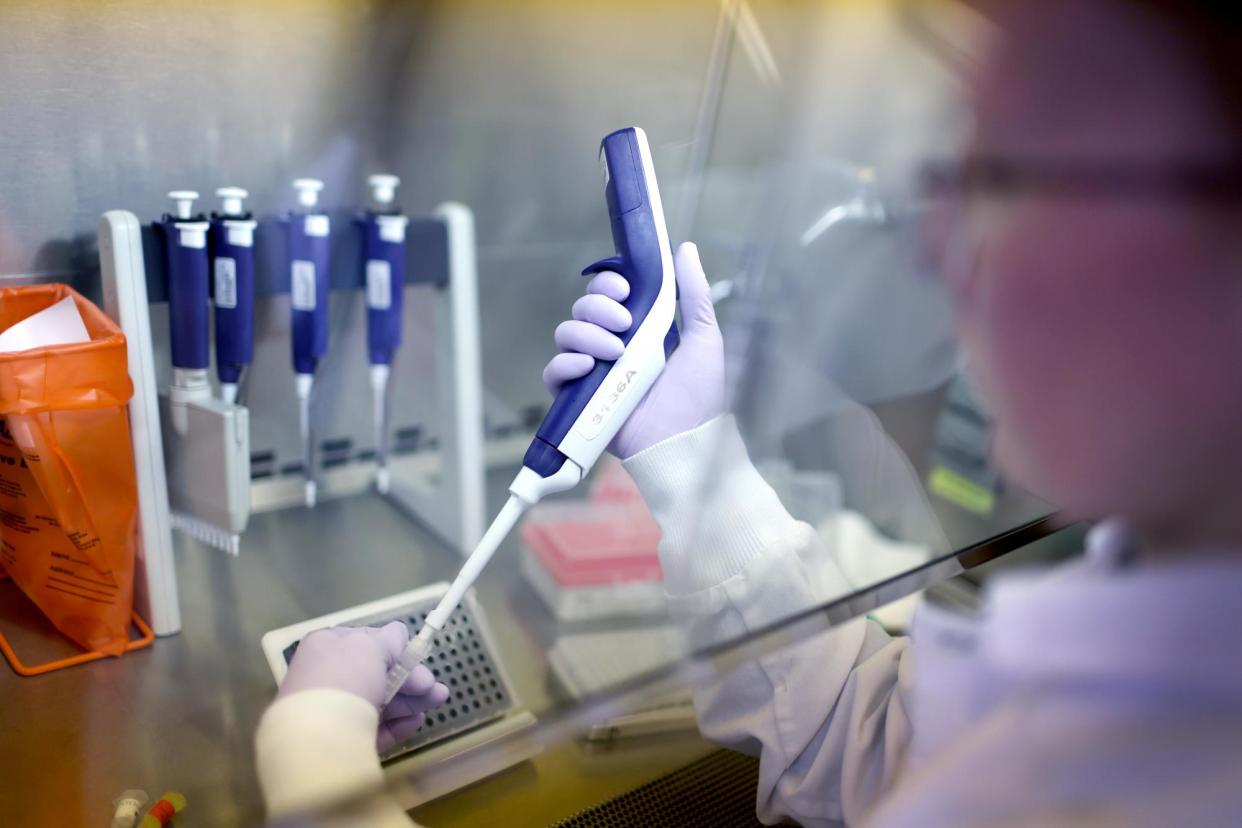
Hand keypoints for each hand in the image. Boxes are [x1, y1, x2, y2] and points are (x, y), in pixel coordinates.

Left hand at [279, 621, 449, 751]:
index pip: (363, 641)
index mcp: (326, 647)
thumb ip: (390, 638)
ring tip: (438, 700)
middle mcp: (327, 677)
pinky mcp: (341, 740)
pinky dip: (396, 724)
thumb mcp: (370, 645)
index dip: (392, 648)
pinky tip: (415, 722)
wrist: (318, 735)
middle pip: (377, 674)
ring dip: (411, 700)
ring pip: (379, 701)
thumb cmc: (344, 678)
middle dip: (410, 678)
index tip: (416, 656)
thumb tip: (399, 634)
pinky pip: (373, 728)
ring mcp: (333, 711)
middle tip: (433, 686)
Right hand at [542, 241, 724, 457]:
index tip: (625, 290)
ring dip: (587, 334)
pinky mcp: (578, 398)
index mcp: (637, 328)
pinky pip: (554, 371)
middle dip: (598, 307)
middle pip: (582, 308)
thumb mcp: (704, 337)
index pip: (606, 293)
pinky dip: (565, 363)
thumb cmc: (699, 394)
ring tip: (616, 351)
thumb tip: (686, 249)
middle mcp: (611, 345)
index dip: (608, 284)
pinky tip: (588, 366)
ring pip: (566, 334)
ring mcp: (592, 372)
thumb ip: (694, 293)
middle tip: (624, 323)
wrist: (686, 440)